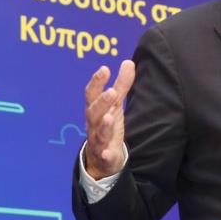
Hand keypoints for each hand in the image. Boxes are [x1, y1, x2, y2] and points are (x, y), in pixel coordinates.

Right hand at [84, 60, 135, 179]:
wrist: (100, 158)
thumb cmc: (107, 125)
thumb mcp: (116, 104)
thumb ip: (122, 84)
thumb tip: (128, 61)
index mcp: (96, 110)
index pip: (92, 94)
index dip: (97, 81)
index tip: (104, 68)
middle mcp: (94, 124)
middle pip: (93, 112)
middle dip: (101, 102)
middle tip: (112, 92)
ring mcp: (98, 140)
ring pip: (98, 133)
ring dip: (104, 125)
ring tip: (110, 117)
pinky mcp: (104, 156)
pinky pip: (103, 155)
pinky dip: (104, 154)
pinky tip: (107, 152)